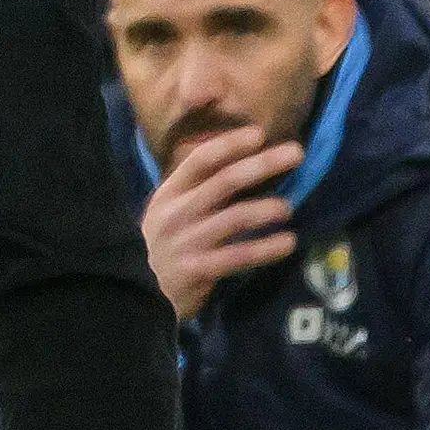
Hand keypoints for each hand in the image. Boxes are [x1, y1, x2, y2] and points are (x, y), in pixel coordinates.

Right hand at [140, 124, 300, 323]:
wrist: (133, 296)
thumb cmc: (160, 249)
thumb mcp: (167, 213)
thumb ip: (196, 192)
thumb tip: (238, 166)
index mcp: (170, 193)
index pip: (200, 160)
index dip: (230, 144)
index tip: (259, 134)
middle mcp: (177, 212)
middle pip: (224, 181)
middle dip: (262, 163)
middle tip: (296, 152)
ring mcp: (187, 241)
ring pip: (233, 218)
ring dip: (265, 209)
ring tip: (287, 208)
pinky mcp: (197, 270)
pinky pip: (238, 256)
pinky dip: (265, 248)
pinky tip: (287, 243)